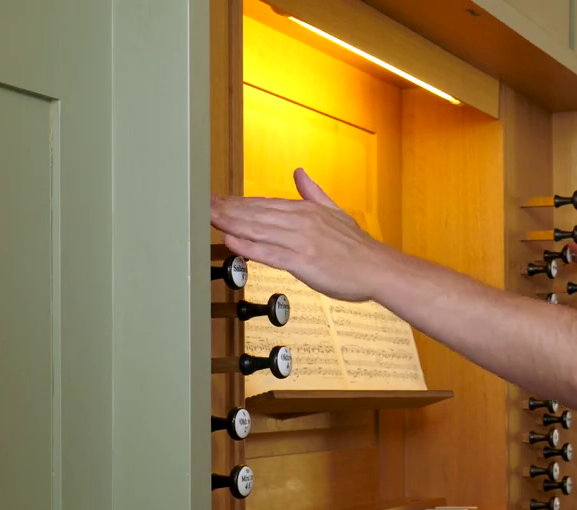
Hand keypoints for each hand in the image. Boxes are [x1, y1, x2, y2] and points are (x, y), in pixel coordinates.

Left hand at [210, 168, 386, 301]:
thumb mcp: (336, 212)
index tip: (215, 199)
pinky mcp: (303, 262)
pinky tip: (230, 242)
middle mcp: (300, 222)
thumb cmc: (358, 248)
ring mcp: (300, 241)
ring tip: (206, 218)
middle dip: (225, 209)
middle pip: (255, 213)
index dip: (236, 201)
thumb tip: (300, 173)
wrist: (378, 269)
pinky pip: (269, 253)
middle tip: (198, 204)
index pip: (264, 203)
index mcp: (306, 210)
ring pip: (258, 230)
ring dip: (229, 224)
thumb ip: (314, 193)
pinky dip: (247, 247)